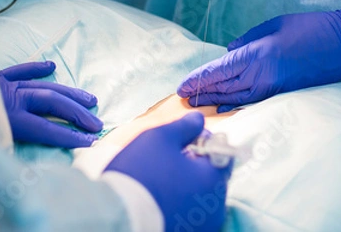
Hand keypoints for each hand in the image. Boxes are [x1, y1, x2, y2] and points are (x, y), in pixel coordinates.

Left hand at [0, 61, 101, 147]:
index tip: (91, 141)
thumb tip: (31, 167)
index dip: (70, 136)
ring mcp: (4, 85)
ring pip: (44, 86)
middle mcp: (10, 98)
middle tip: (97, 124)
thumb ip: (11, 155)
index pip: (47, 128)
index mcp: (8, 119)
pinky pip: (19, 70)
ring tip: (89, 100)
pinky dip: (36, 68)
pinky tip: (51, 66)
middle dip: (78, 114)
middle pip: (52, 103)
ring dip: (68, 93)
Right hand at [105, 113, 231, 230]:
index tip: (186, 141)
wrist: (117, 215)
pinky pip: (188, 213)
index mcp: (214, 180)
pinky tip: (159, 197)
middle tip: (169, 159)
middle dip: (195, 165)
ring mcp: (202, 225)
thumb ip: (184, 126)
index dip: (205, 143)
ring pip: (200, 196)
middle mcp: (215, 207)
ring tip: (161, 178)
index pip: (223, 154)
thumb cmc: (141, 172)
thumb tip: (199, 119)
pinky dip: (179, 203)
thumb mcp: (161, 137)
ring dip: (187, 184)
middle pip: (211, 177)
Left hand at [178, 3, 340, 111]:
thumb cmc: (309, 27)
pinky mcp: (281, 93)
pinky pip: (251, 101)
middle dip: (201, 92)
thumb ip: (247, 40)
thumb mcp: (273, 25)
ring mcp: (271, 87)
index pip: (218, 71)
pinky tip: (223, 108)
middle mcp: (260, 75)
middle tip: (183, 97)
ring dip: (213, 100)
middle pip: (222, 87)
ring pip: (234, 97)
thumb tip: (229, 54)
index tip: (182, 86)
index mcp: (255, 55)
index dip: (198, 80)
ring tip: (197, 103)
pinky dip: (234, 104)